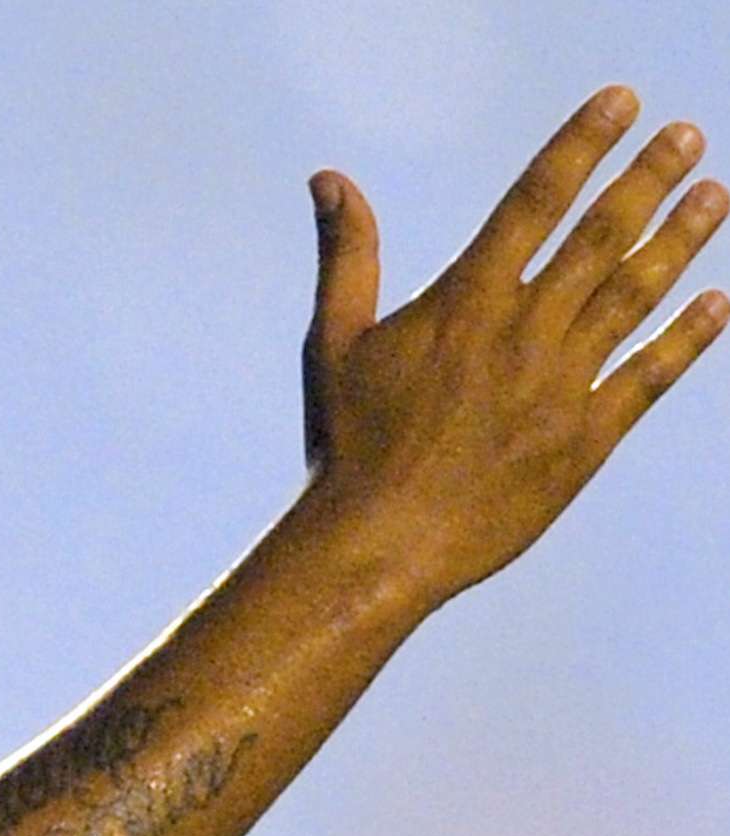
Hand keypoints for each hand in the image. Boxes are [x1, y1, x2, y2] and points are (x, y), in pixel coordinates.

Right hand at [301, 86, 727, 598]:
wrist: (379, 545)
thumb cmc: (348, 444)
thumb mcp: (332, 342)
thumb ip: (348, 255)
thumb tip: (329, 179)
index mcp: (462, 304)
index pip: (534, 203)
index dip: (581, 147)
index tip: (621, 104)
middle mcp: (520, 334)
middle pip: (599, 238)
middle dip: (647, 179)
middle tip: (687, 136)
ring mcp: (558, 387)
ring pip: (633, 297)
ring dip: (680, 241)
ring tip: (716, 195)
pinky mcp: (584, 441)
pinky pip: (648, 378)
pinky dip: (686, 338)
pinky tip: (716, 301)